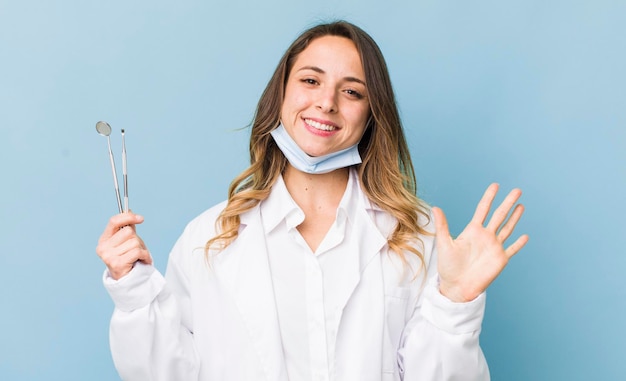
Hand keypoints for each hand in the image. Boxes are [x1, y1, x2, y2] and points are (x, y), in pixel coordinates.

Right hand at [96, 212, 151, 279]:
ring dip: (141, 249)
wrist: (126, 279)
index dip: (128, 217)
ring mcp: (108, 256)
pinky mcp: (117, 264)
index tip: (140, 218)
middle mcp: (103, 247)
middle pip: (128, 232)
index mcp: (104, 239)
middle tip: (136, 248)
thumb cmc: (127, 258)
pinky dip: (145, 255)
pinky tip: (143, 260)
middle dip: (137, 239)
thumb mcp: (125, 241)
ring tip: (138, 256)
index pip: (114, 221)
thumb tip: (129, 210)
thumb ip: (127, 228)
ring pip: (134, 242)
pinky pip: (137, 252)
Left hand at [433, 183, 528, 302]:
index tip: (495, 185)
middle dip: (508, 202)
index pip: (483, 209)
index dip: (489, 197)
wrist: (456, 286)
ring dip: (515, 218)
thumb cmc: (448, 266)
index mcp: (472, 230)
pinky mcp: (500, 259)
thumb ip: (442, 226)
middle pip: (499, 215)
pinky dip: (519, 243)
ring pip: (507, 228)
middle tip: (517, 190)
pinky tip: (525, 236)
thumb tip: (435, 208)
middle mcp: (485, 236)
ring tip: (521, 205)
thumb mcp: (444, 244)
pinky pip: (512, 249)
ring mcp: (494, 247)